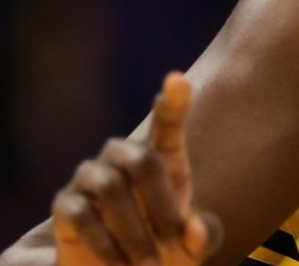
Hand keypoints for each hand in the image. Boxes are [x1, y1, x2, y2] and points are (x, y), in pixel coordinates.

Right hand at [52, 72, 221, 264]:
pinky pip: (82, 213)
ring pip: (112, 188)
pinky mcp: (66, 202)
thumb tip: (193, 231)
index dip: (174, 101)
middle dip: (161, 203)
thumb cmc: (165, 247)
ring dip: (134, 231)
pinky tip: (119, 262)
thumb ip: (204, 235)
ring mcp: (92, 175)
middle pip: (143, 158)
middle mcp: (124, 155)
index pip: (168, 122)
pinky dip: (105, 244)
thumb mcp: (193, 245)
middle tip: (171, 241)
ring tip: (147, 262)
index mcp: (162, 155)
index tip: (178, 79)